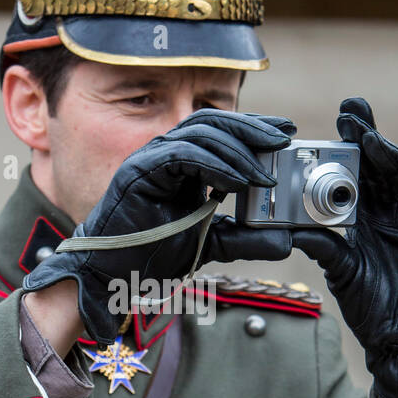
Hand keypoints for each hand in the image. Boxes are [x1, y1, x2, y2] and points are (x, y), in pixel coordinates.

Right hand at [22, 109, 295, 342]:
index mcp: (179, 161)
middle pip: (212, 121)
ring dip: (237, 150)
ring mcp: (149, 158)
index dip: (252, 127)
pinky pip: (182, 154)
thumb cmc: (150, 255)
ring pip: (199, 133)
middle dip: (252, 128)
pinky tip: (236, 182)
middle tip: (283, 139)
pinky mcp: (139, 172)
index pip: (219, 129)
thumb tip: (285, 240)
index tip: (285, 134)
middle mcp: (163, 152)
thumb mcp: (210, 243)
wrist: (112, 276)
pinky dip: (214, 165)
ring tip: (263, 174)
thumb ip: (244, 238)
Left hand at [292, 97, 397, 397]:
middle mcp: (391, 210)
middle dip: (368, 135)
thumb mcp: (341, 271)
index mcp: (365, 216)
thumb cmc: (371, 309)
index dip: (347, 146)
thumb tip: (288, 229)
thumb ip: (322, 246)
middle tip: (350, 110)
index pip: (356, 172)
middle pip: (381, 164)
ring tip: (372, 134)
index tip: (331, 124)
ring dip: (390, 151)